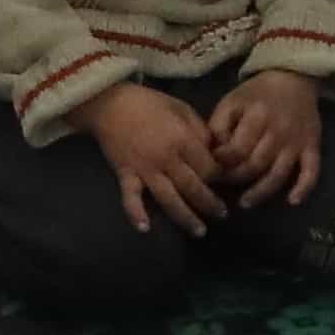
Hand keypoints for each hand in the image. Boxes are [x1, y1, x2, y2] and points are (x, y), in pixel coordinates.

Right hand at [82, 82, 232, 238]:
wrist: (110, 103)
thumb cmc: (149, 103)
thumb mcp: (182, 109)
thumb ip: (200, 131)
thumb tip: (214, 151)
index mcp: (182, 140)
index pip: (208, 168)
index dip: (220, 177)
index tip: (225, 183)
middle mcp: (166, 159)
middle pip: (194, 188)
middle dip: (210, 204)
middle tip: (222, 215)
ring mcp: (145, 169)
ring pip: (169, 199)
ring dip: (186, 218)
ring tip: (200, 232)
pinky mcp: (126, 174)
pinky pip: (131, 198)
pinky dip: (136, 213)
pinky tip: (144, 229)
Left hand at [201, 72, 322, 204]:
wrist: (293, 78)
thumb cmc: (257, 94)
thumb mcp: (231, 101)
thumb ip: (218, 125)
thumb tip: (211, 154)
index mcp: (257, 116)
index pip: (236, 149)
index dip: (222, 163)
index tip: (212, 167)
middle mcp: (278, 131)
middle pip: (255, 165)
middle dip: (237, 178)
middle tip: (225, 185)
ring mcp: (297, 142)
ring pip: (279, 174)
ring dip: (261, 192)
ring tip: (246, 203)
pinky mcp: (312, 147)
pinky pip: (311, 171)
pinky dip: (303, 188)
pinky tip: (292, 202)